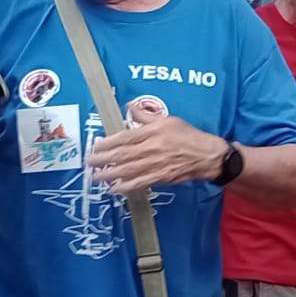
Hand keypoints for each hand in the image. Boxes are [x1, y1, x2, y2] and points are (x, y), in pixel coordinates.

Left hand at [88, 118, 226, 196]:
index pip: (125, 138)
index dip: (108, 144)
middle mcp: (152, 149)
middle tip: (89, 163)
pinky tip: (114, 189)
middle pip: (123, 155)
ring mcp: (155, 165)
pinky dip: (126, 187)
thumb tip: (130, 107)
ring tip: (96, 177)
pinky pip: (140, 183)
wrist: (206, 155)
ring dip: (110, 174)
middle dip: (103, 160)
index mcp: (153, 132)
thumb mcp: (168, 120)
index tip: (95, 147)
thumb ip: (146, 116)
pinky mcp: (160, 178)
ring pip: (128, 170)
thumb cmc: (187, 135)